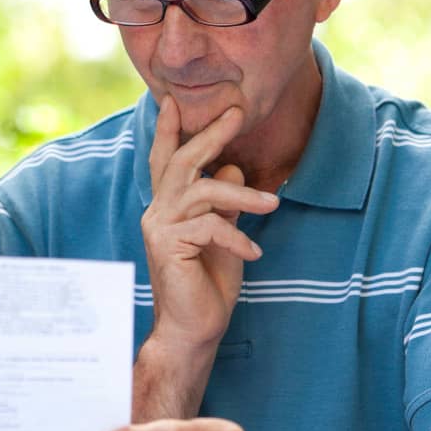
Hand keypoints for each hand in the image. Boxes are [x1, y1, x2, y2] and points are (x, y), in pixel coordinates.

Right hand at [142, 95, 277, 348]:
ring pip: (202, 191)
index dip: (167, 130)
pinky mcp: (168, 246)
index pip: (164, 160)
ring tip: (273, 203)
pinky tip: (253, 252)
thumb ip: (225, 204)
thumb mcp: (223, 235)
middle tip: (237, 113)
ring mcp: (159, 227)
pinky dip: (236, 237)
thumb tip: (231, 168)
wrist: (192, 330)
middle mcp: (157, 211)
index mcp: (167, 207)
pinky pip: (209, 226)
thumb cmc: (207, 285)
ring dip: (242, 195)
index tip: (171, 100)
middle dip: (210, 134)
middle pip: (181, 160)